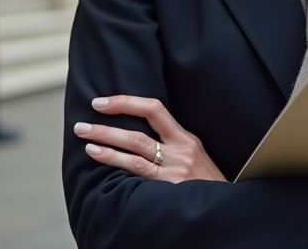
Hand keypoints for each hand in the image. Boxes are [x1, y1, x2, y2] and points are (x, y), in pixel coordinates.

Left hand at [73, 95, 226, 183]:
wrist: (226, 205)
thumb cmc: (206, 181)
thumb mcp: (195, 154)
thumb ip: (172, 142)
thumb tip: (134, 132)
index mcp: (186, 138)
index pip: (154, 108)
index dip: (125, 102)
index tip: (101, 103)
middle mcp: (180, 152)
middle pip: (137, 135)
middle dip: (105, 128)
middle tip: (81, 126)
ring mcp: (174, 173)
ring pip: (134, 156)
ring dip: (107, 149)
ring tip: (87, 144)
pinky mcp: (169, 190)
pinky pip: (139, 178)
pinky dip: (119, 171)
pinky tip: (103, 170)